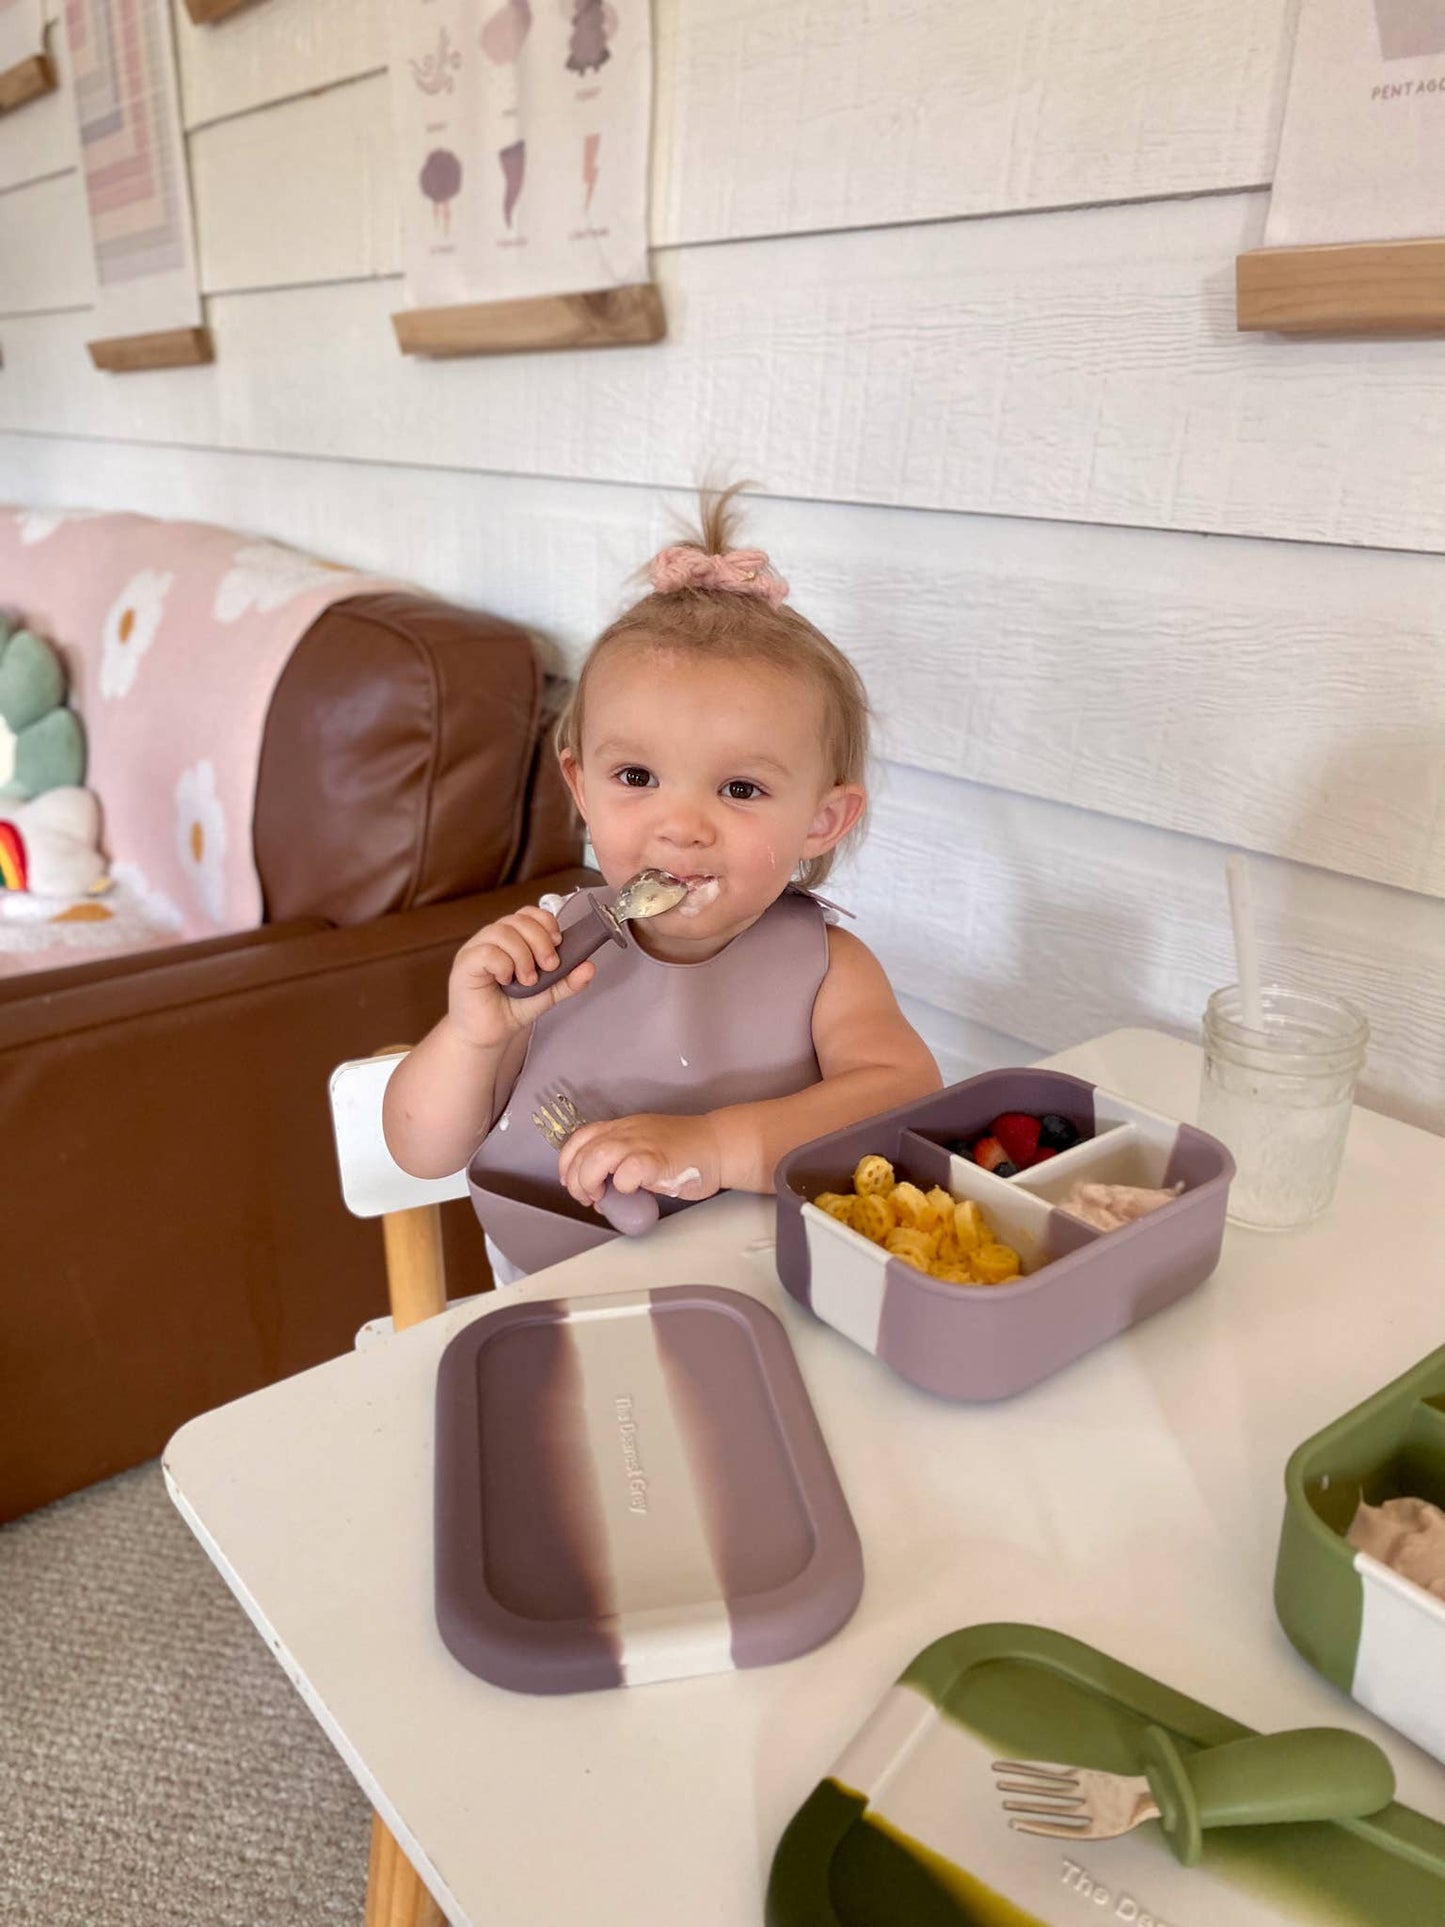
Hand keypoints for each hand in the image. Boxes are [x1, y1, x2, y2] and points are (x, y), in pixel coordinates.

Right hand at [446, 903, 594, 1050]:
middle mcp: (494, 938)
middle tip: (548, 966)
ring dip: (523, 956)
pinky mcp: (464, 963)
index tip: (558, 944)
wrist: (489, 1034)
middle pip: (519, 920)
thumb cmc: (512, 1008)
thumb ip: (568, 980)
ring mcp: (477, 948)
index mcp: (513, 938)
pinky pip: (486, 951)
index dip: (546, 923)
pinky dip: (503, 965)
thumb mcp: (548, 993)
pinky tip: (505, 980)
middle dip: (540, 941)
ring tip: (527, 980)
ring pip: (503, 932)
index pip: (530, 914)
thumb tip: (589, 966)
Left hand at [556, 1112, 722, 1209]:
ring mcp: (642, 1143)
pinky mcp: (657, 1159)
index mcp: (622, 1128)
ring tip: (600, 1197)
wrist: (719, 1146)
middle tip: (588, 1197)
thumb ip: (621, 1168)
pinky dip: (622, 1185)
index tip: (570, 1181)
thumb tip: (601, 1197)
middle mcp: (628, 1132)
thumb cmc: (686, 1154)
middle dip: (577, 1179)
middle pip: (583, 1150)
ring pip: (598, 1156)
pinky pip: (627, 1171)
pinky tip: (631, 1191)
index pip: (580, 1137)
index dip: (568, 1161)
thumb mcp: (645, 1151)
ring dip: (590, 1181)